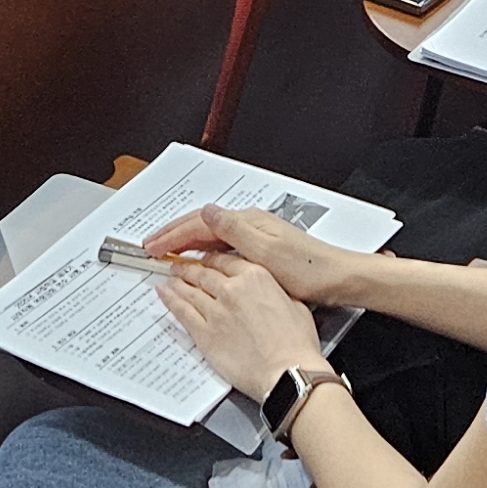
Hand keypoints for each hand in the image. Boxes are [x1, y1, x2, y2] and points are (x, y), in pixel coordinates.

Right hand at [143, 203, 370, 310]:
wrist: (336, 277)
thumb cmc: (307, 268)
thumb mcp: (268, 252)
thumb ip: (235, 231)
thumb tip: (207, 210)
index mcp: (248, 222)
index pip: (200, 222)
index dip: (172, 235)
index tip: (152, 246)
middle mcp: (250, 224)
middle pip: (201, 224)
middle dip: (173, 234)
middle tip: (150, 246)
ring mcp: (254, 235)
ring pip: (209, 234)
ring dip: (185, 241)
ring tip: (166, 251)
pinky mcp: (259, 249)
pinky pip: (220, 244)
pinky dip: (201, 249)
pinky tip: (198, 260)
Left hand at [154, 250, 329, 407]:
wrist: (287, 371)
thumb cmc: (296, 343)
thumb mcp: (294, 302)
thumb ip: (276, 290)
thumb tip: (271, 290)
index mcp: (256, 276)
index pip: (226, 259)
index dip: (213, 258)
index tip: (207, 259)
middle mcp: (232, 288)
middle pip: (205, 272)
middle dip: (191, 267)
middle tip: (182, 265)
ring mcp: (216, 311)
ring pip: (190, 289)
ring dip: (178, 281)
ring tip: (170, 276)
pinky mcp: (205, 334)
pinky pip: (182, 312)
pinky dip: (171, 301)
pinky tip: (164, 294)